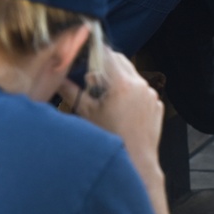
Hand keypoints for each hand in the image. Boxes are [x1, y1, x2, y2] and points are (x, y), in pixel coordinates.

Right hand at [57, 46, 164, 186]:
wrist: (135, 162)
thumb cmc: (109, 140)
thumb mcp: (86, 114)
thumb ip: (70, 91)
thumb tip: (57, 78)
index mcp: (122, 84)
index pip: (107, 54)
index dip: (94, 51)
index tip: (85, 53)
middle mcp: (140, 85)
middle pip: (121, 61)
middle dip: (106, 65)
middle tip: (92, 78)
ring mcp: (151, 94)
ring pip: (132, 75)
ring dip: (118, 79)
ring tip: (106, 97)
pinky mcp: (156, 104)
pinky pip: (142, 90)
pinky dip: (131, 93)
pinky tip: (120, 108)